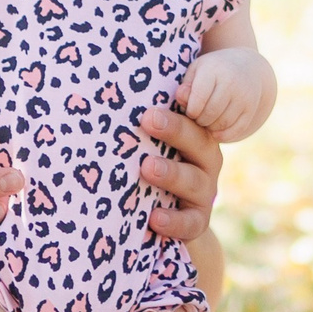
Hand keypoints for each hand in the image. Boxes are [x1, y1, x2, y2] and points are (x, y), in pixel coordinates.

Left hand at [139, 103, 222, 244]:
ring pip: (194, 182)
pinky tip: (154, 217)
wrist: (167, 218)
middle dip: (174, 130)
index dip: (176, 111)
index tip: (151, 104)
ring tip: (147, 168)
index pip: (192, 119)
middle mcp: (204, 164)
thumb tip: (108, 89)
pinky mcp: (198, 221)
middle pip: (198, 143)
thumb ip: (145, 126)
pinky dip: (173, 221)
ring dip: (172, 173)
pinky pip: (190, 223)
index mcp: (195, 139)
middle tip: (148, 119)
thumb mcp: (151, 146)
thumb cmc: (152, 168)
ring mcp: (203, 194)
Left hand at [180, 48, 271, 142]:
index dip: (190, 110)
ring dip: (210, 127)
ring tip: (206, 121)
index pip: (198, 99)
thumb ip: (186, 85)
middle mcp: (231, 81)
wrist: (246, 66)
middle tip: (197, 117)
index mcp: (213, 69)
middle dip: (199, 120)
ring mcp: (244, 95)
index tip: (189, 110)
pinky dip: (224, 134)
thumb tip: (181, 98)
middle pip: (210, 113)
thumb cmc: (212, 71)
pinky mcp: (251, 108)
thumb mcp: (196, 70)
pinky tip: (216, 130)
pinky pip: (236, 130)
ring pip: (222, 123)